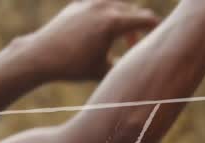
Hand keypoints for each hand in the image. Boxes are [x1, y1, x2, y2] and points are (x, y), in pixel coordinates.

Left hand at [26, 0, 160, 82]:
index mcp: (113, 22)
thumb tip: (143, 75)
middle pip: (133, 12)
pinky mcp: (79, 3)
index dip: (158, 29)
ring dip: (124, 20)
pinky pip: (101, 5)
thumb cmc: (73, 67)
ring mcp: (90, 2)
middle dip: (139, 29)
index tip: (163, 38)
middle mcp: (104, 6)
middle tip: (137, 48)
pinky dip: (107, 15)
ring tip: (121, 39)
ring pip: (118, 6)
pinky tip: (103, 32)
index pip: (146, 19)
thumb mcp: (103, 70)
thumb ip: (125, 67)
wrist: (40, 56)